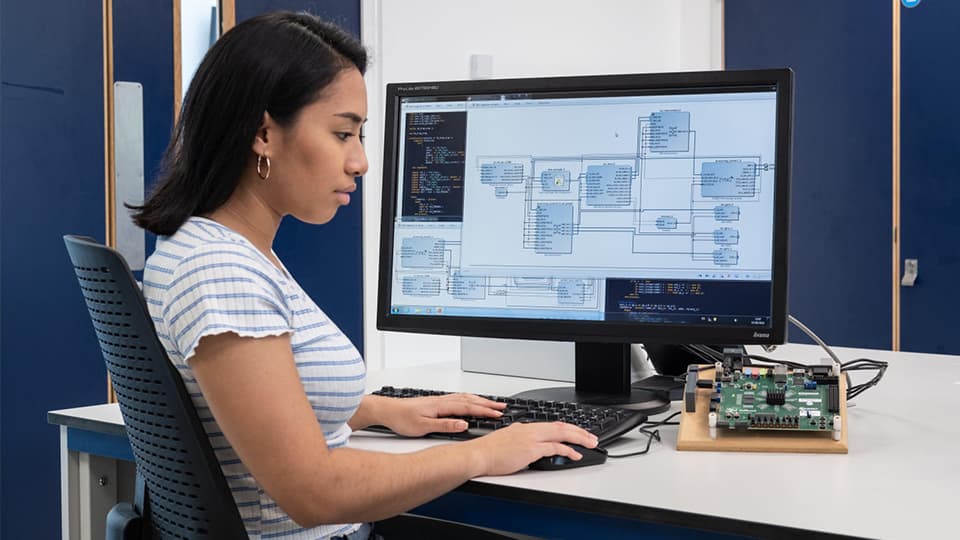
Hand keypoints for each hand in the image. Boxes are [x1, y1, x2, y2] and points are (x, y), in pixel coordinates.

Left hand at [380, 393, 505, 436]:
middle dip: (487, 403)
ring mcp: (439, 400)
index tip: (498, 413)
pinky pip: (458, 398)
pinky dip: (469, 399)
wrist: (387, 410)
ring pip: (464, 397)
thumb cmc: (402, 419)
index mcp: (441, 406)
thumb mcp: (423, 427)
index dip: (485, 410)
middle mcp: (442, 401)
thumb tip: (463, 425)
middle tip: (502, 407)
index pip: (468, 407)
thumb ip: (444, 425)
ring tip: (491, 403)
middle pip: (470, 400)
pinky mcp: (436, 402)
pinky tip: (470, 402)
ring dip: (480, 400)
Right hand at [466, 422, 599, 475]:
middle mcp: (529, 429)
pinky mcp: (531, 449)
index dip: (567, 428)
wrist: (477, 455)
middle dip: (579, 431)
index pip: (551, 425)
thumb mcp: (506, 443)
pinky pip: (555, 447)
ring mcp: (530, 438)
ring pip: (562, 433)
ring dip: (579, 438)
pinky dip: (568, 450)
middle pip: (561, 426)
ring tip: (590, 443)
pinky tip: (576, 455)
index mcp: (523, 427)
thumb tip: (528, 451)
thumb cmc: (486, 452)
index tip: (577, 433)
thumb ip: (520, 443)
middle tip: (592, 437)